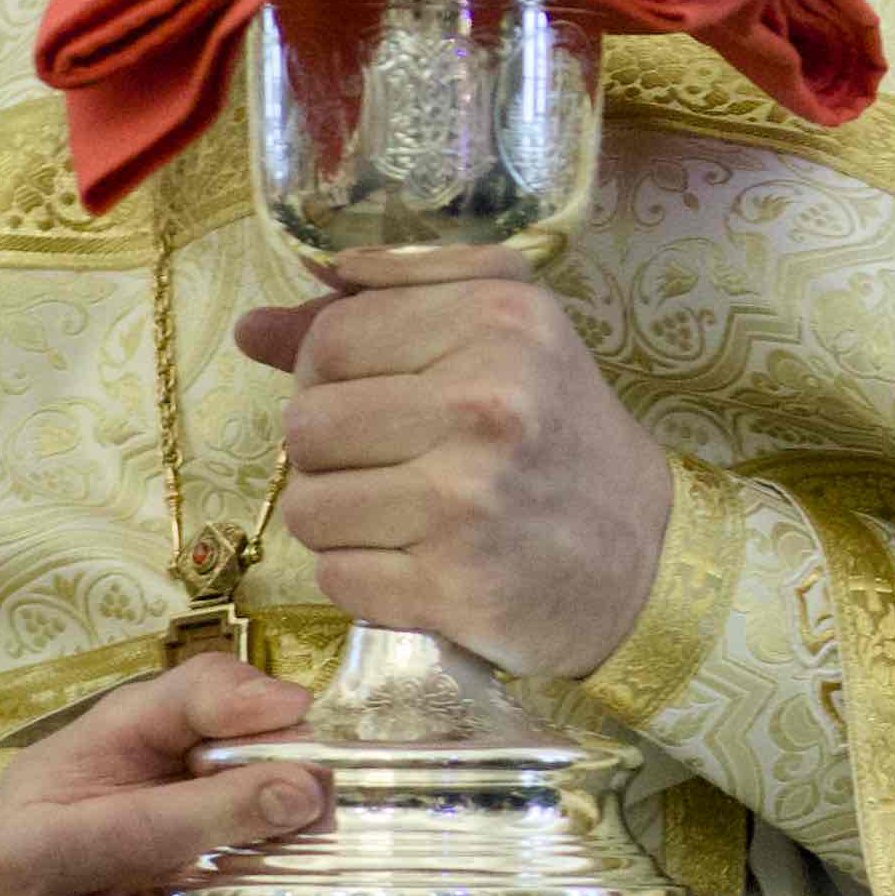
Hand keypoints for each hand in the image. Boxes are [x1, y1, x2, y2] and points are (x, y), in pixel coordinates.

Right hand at [0, 656, 326, 895]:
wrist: (32, 874)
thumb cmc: (81, 788)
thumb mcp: (127, 720)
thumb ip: (205, 695)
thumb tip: (289, 709)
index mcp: (27, 860)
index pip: (147, 840)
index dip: (237, 810)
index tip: (307, 786)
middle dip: (269, 873)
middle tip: (304, 821)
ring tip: (266, 859)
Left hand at [235, 254, 677, 683]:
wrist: (643, 556)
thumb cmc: (556, 431)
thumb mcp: (500, 334)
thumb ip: (382, 309)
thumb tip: (251, 329)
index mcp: (497, 319)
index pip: (329, 337)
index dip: (333, 373)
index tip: (383, 396)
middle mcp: (486, 403)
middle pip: (306, 424)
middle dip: (333, 452)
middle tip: (394, 463)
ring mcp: (467, 501)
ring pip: (308, 507)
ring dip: (341, 520)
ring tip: (401, 515)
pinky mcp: (454, 587)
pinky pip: (336, 577)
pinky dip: (364, 578)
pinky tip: (416, 563)